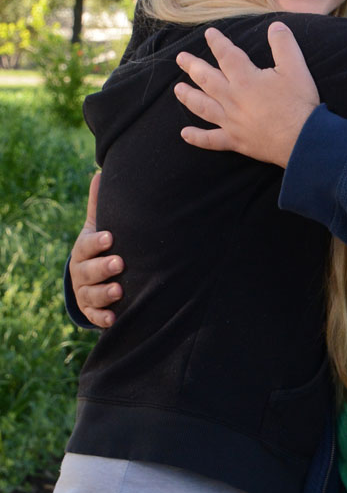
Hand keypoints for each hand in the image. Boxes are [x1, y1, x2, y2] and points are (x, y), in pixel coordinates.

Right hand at [69, 172, 123, 327]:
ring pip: (90, 294)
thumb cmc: (101, 246)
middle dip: (102, 268)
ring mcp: (84, 291)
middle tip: (119, 263)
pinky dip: (102, 317)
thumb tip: (99, 174)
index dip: (97, 242)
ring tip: (119, 291)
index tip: (110, 237)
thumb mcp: (99, 226)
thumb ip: (100, 206)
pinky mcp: (91, 309)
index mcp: (84, 250)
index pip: (87, 245)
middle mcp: (81, 271)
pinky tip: (113, 318)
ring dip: (104, 294)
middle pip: (88, 271)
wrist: (93, 275)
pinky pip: (94, 315)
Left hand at [175, 22, 319, 167]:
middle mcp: (232, 99)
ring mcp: (231, 121)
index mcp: (245, 79)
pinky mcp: (236, 140)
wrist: (301, 139)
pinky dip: (197, 137)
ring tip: (177, 89)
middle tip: (181, 58)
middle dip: (192, 66)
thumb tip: (275, 26)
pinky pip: (211, 140)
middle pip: (206, 79)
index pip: (226, 55)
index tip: (209, 34)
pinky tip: (185, 133)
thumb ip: (284, 44)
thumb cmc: (298, 103)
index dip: (217, 42)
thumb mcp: (296, 68)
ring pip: (203, 106)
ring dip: (189, 96)